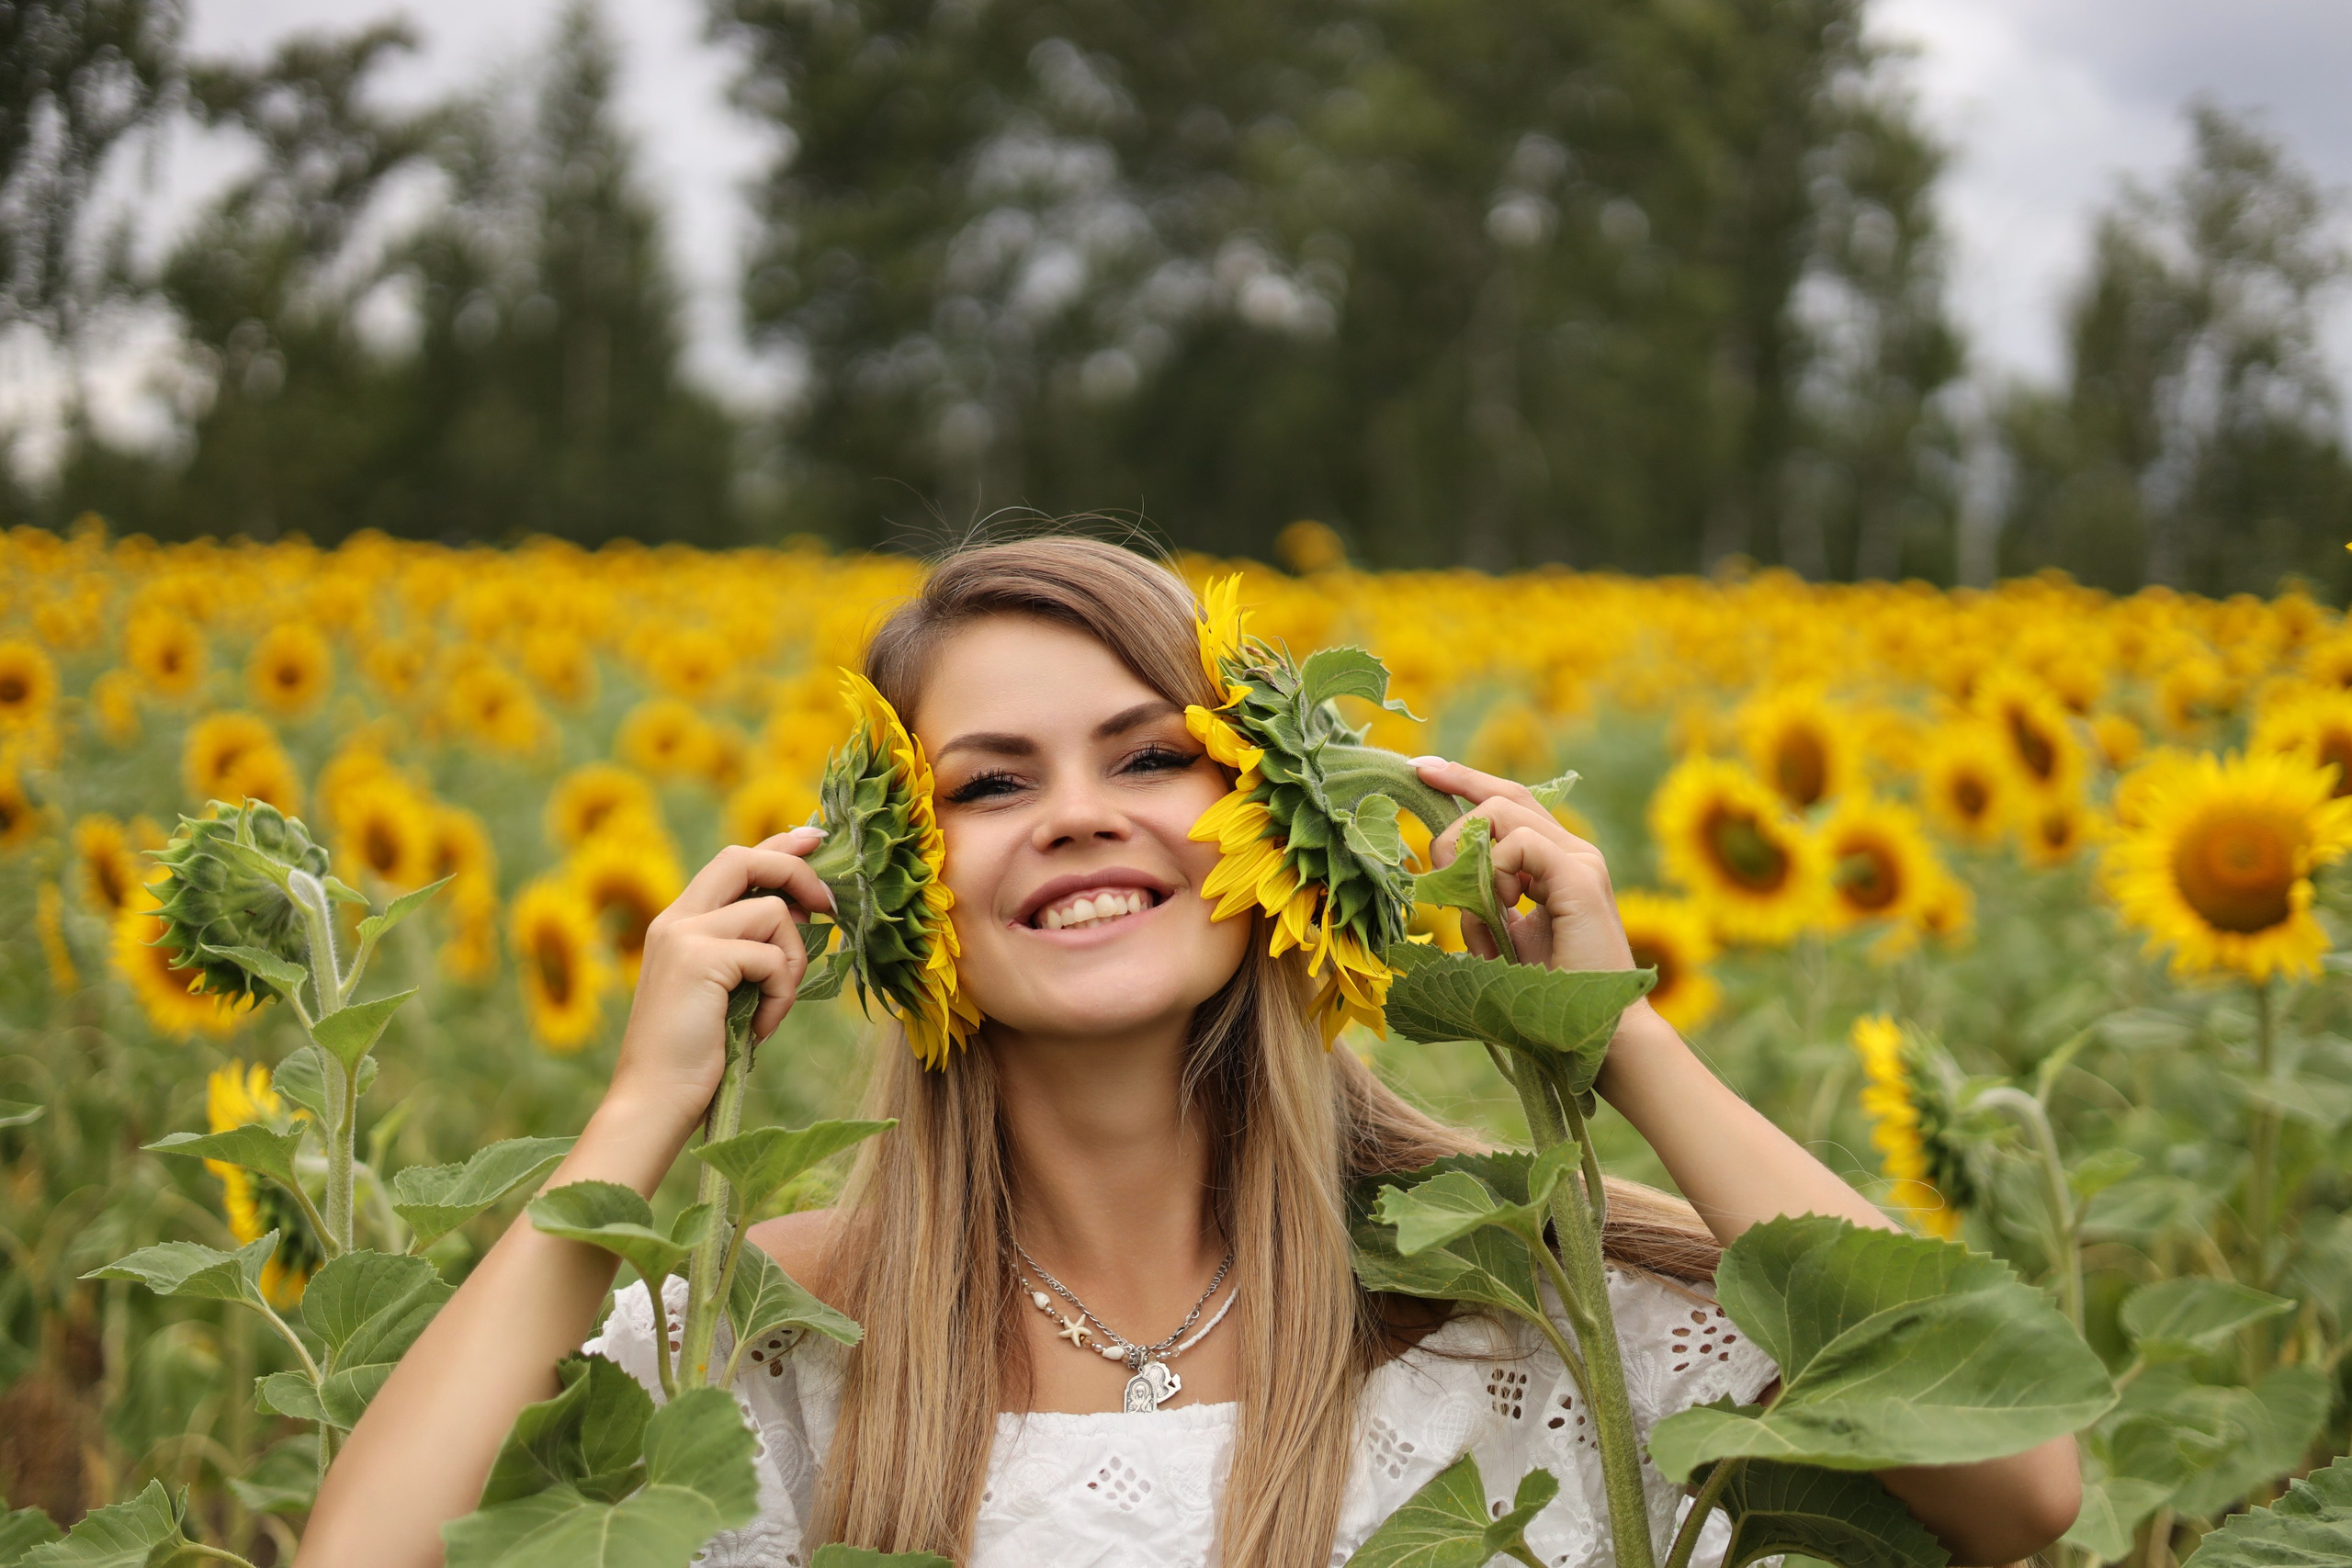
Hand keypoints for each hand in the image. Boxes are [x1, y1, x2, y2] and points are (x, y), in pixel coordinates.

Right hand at [606, 827, 835, 1133]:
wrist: (654, 1100)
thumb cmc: (696, 1055)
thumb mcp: (727, 989)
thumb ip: (751, 947)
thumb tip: (805, 910)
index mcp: (679, 923)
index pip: (733, 862)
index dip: (778, 844)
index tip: (815, 837)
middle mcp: (676, 919)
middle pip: (746, 858)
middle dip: (798, 873)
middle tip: (829, 907)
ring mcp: (684, 936)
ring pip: (774, 913)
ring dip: (794, 963)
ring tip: (774, 1006)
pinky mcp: (700, 960)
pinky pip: (772, 957)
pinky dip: (781, 994)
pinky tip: (760, 1027)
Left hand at [1413, 758, 1635, 975]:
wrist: (1603, 1034)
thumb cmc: (1551, 995)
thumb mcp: (1503, 940)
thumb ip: (1480, 905)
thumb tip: (1448, 881)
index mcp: (1555, 864)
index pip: (1507, 804)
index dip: (1465, 782)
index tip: (1423, 770)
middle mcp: (1572, 853)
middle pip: (1505, 795)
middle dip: (1456, 789)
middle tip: (1432, 832)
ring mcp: (1580, 861)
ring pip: (1504, 810)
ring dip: (1470, 850)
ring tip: (1479, 899)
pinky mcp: (1580, 878)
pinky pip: (1522, 843)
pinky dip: (1495, 870)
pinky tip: (1502, 906)